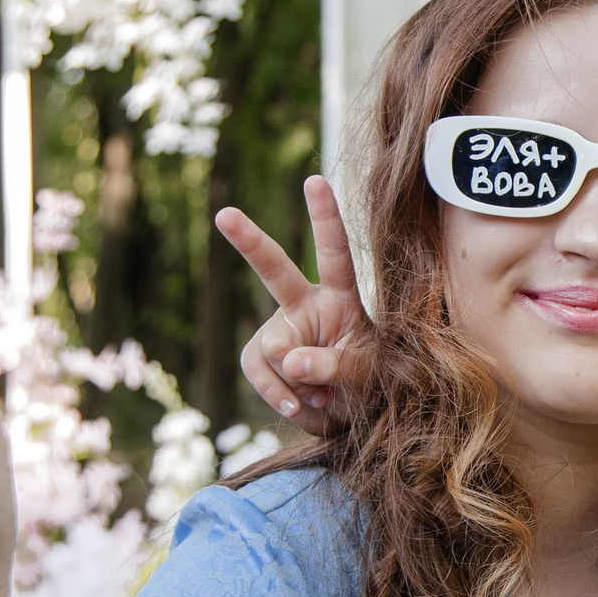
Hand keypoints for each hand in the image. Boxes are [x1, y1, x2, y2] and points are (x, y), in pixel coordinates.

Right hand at [216, 175, 369, 436]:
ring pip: (271, 351)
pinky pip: (259, 374)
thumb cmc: (372, 385)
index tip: (314, 180)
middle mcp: (305, 304)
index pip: (334, 253)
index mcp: (342, 297)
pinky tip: (301, 407)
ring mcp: (281, 330)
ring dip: (296, 385)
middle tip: (224, 214)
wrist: (353, 416)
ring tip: (324, 400)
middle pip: (273, 269)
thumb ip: (337, 367)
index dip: (325, 218)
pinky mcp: (262, 356)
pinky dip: (279, 398)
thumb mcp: (368, 376)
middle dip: (248, 241)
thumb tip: (290, 361)